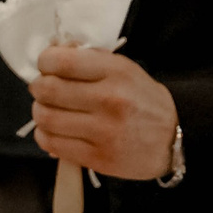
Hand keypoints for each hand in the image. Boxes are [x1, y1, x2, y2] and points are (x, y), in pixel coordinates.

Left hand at [29, 46, 176, 179]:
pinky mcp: (98, 158)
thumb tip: (53, 54)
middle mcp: (110, 100)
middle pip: (48, 90)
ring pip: (46, 118)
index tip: (46, 65)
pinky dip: (45, 135)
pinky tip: (53, 130)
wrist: (174, 138)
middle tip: (42, 88)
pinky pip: (53, 144)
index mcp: (116, 72)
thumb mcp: (126, 70)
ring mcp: (103, 132)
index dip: (44, 61)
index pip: (62, 62)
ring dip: (39, 111)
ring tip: (47, 109)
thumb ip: (91, 60)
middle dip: (38, 87)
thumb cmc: (144, 101)